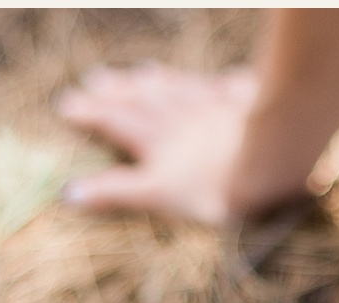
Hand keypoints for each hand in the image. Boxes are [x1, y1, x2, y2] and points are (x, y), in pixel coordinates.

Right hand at [56, 63, 277, 223]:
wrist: (271, 160)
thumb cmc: (215, 186)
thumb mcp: (158, 194)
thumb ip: (116, 192)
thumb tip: (69, 193)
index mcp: (159, 142)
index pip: (118, 124)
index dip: (92, 115)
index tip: (66, 104)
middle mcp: (182, 119)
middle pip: (143, 101)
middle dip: (116, 93)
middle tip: (93, 80)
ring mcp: (214, 108)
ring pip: (179, 91)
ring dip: (157, 83)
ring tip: (141, 73)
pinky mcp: (248, 106)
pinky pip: (228, 90)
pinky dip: (217, 86)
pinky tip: (221, 81)